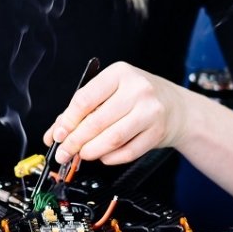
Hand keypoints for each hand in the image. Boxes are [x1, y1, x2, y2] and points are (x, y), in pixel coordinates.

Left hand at [43, 62, 190, 165]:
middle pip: (96, 121)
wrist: (177, 108)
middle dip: (75, 141)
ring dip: (91, 151)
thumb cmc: (139, 97)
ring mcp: (150, 111)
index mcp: (120, 73)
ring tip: (81, 155)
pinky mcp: (158, 132)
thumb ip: (81, 110)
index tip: (57, 135)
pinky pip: (127, 152)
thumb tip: (55, 133)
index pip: (85, 99)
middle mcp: (137, 90)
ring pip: (112, 138)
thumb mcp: (111, 92)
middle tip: (63, 152)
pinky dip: (110, 158)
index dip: (67, 121)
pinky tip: (103, 156)